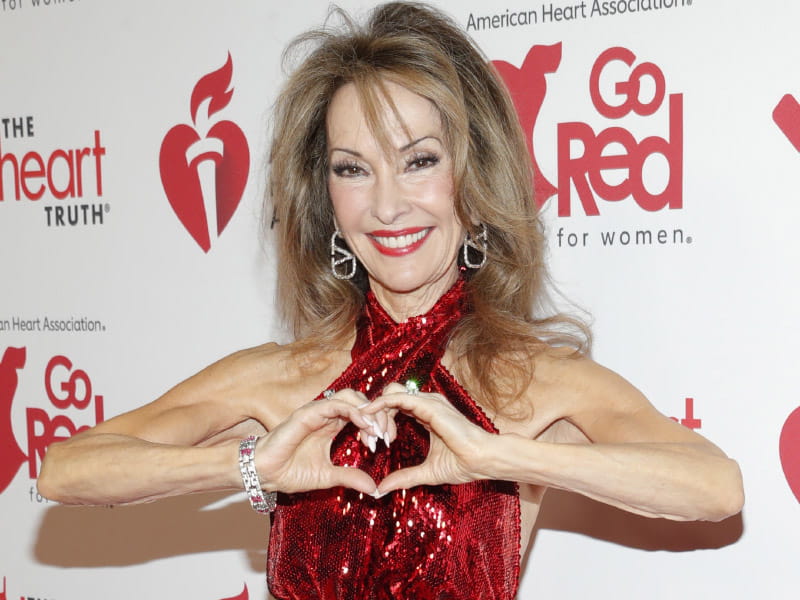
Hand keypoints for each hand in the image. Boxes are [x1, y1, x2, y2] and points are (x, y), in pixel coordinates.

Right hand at [255, 390, 379, 494]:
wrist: (266, 475)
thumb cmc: (291, 472)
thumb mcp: (329, 476)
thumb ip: (350, 477)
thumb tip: (374, 488)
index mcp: (332, 425)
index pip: (361, 414)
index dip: (377, 423)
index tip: (387, 442)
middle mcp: (326, 414)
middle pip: (360, 401)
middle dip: (378, 415)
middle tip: (387, 436)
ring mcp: (317, 411)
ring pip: (351, 397)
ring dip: (368, 412)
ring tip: (378, 432)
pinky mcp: (308, 412)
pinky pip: (336, 404)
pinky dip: (354, 412)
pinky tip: (365, 427)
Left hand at [364, 382, 491, 493]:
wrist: (482, 461)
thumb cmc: (463, 465)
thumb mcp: (426, 472)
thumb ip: (404, 477)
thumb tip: (381, 489)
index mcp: (426, 415)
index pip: (396, 408)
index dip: (381, 420)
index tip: (371, 441)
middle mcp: (426, 405)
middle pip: (391, 398)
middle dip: (375, 414)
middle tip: (367, 437)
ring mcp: (428, 402)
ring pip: (392, 394)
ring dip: (376, 410)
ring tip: (367, 429)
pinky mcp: (429, 405)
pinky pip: (398, 398)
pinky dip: (381, 405)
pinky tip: (370, 415)